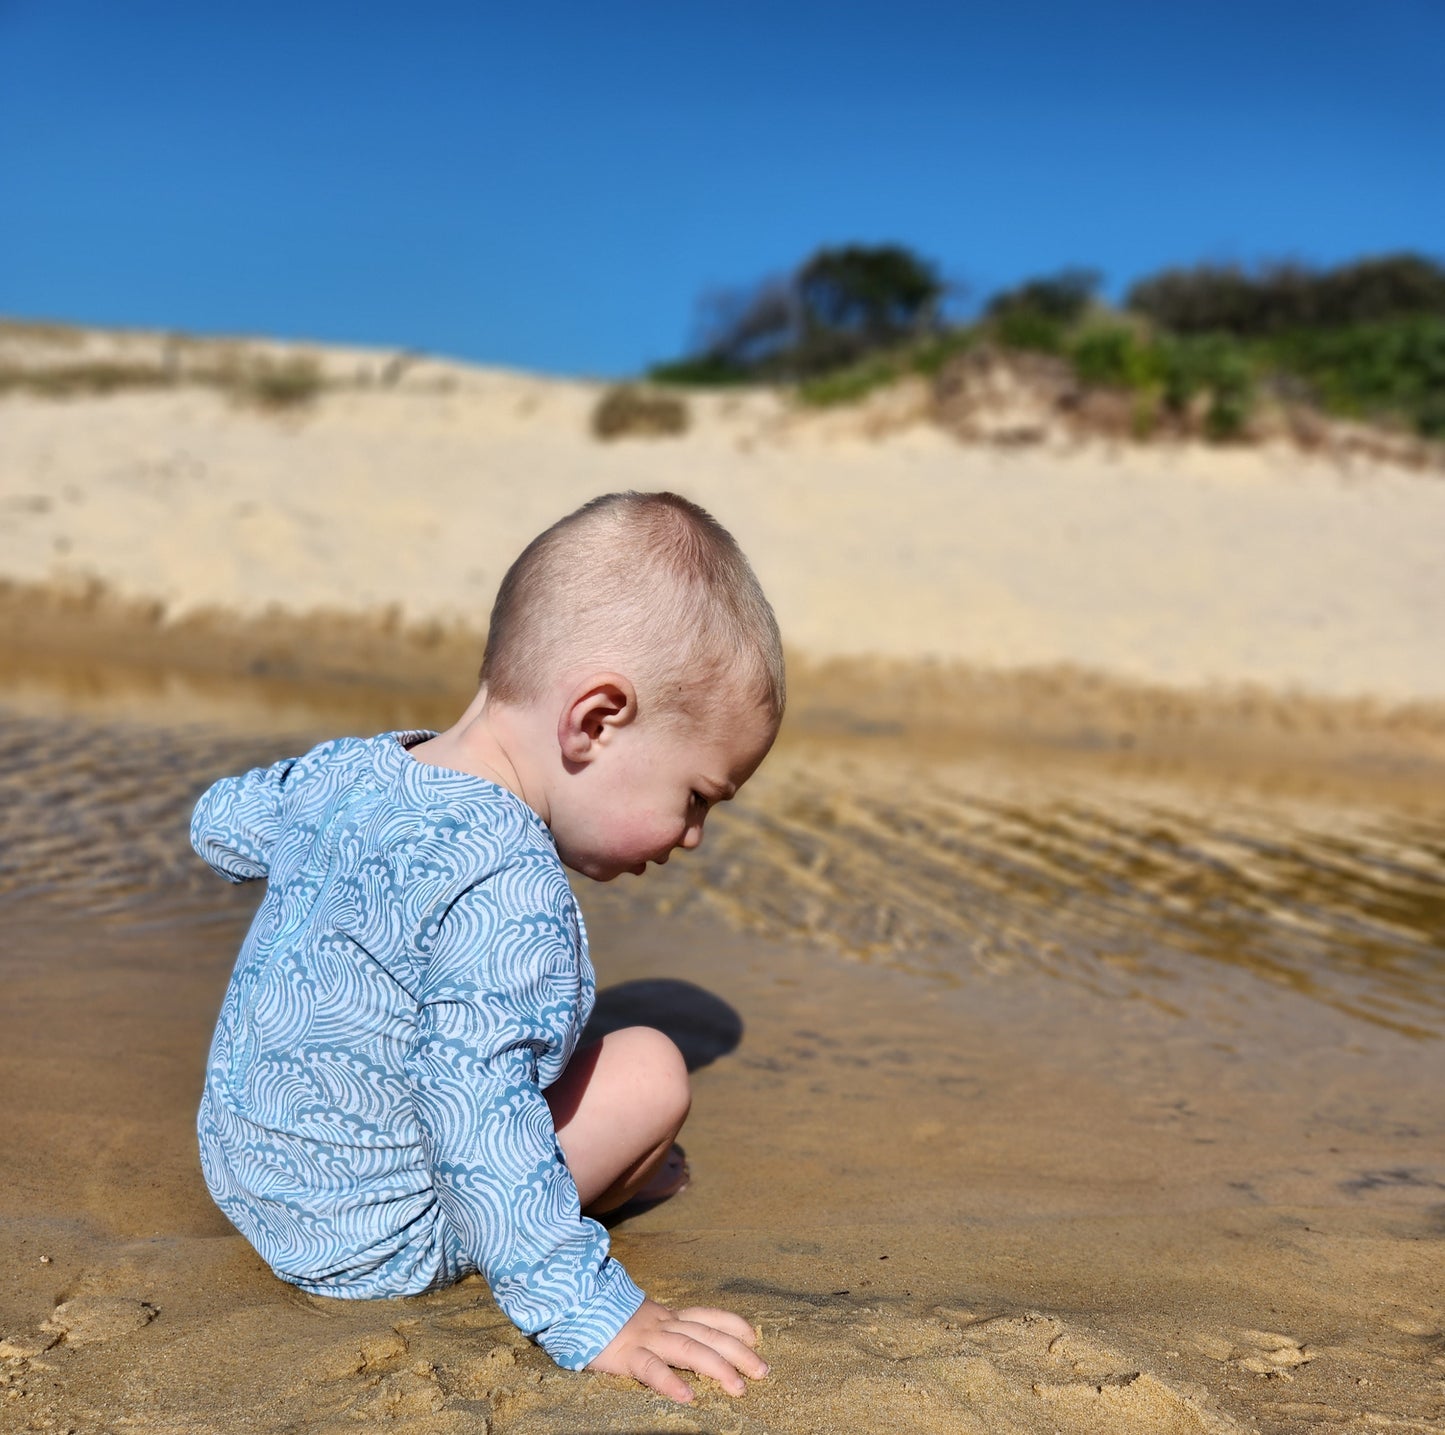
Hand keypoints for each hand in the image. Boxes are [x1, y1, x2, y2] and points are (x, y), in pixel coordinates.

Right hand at [587, 1297, 768, 1402]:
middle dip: (738, 1352)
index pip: (707, 1316)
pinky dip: (669, 1382)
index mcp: (666, 1316)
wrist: (571, 1301)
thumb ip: (661, 1327)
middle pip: (708, 1334)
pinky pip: (650, 1368)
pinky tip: (687, 1398)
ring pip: (688, 1349)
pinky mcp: (625, 1354)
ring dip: (717, 1367)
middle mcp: (662, 1323)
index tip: (754, 1337)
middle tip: (763, 1371)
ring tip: (738, 1388)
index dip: (733, 1325)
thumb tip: (684, 1340)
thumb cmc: (604, 1317)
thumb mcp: (639, 1318)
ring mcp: (645, 1337)